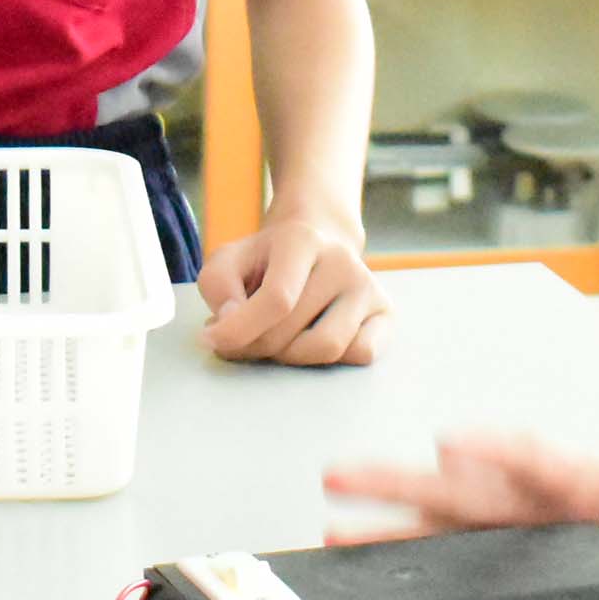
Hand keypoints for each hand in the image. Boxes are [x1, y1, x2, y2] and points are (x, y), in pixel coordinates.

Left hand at [198, 209, 390, 365]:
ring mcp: (368, 286)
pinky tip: (312, 338)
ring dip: (292, 356)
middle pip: (293, 332)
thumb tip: (230, 322)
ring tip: (277, 340)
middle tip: (242, 342)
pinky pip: (360, 354)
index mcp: (302, 240)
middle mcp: (342, 260)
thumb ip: (218, 286)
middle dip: (257, 347)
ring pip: (327, 349)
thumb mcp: (229, 261)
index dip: (239, 330)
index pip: (276, 300)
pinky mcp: (386, 312)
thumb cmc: (267, 260)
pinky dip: (332, 359)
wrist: (317, 246)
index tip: (213, 340)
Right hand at [320, 430, 598, 576]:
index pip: (530, 460)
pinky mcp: (489, 552)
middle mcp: (524, 497)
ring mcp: (501, 524)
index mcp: (573, 485)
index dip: (490, 451)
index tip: (450, 443)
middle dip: (399, 482)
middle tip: (341, 474)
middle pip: (456, 485)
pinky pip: (438, 552)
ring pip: (433, 519)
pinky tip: (348, 555)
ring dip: (382, 519)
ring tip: (329, 528)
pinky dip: (395, 555)